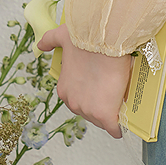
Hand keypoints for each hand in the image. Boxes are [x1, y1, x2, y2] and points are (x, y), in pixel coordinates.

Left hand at [38, 24, 131, 139]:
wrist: (104, 40)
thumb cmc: (86, 37)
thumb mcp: (62, 36)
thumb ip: (49, 40)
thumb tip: (40, 46)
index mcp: (64, 89)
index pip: (78, 100)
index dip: (91, 95)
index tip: (101, 87)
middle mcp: (73, 102)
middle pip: (89, 112)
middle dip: (101, 105)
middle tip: (113, 92)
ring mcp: (88, 109)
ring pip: (101, 120)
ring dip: (111, 113)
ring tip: (122, 102)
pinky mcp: (105, 114)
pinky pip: (114, 128)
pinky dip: (119, 126)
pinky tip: (125, 122)